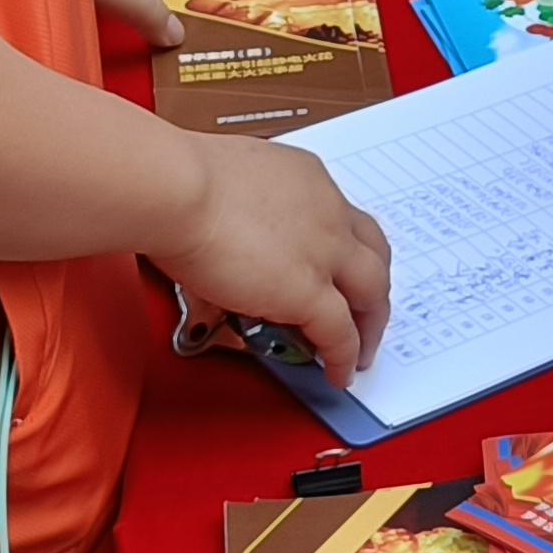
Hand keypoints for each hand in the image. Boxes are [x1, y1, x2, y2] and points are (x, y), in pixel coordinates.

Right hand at [155, 131, 392, 385]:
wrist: (178, 189)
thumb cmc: (180, 180)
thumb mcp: (226, 187)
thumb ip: (238, 215)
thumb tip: (221, 243)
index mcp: (306, 180)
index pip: (342, 218)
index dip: (346, 247)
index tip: (338, 266)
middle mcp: (327, 212)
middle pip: (374, 253)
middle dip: (373, 286)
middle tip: (366, 310)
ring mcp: (325, 252)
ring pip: (372, 292)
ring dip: (371, 324)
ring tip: (362, 350)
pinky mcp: (310, 292)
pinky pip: (341, 334)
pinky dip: (344, 357)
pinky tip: (339, 373)